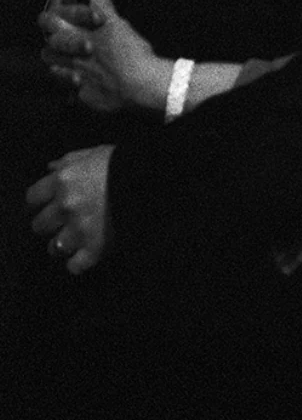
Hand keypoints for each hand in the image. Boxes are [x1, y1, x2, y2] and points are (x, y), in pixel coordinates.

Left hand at [26, 145, 113, 274]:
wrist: (152, 177)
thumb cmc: (123, 162)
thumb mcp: (94, 153)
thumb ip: (69, 161)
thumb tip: (50, 168)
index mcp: (62, 181)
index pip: (32, 198)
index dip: (39, 202)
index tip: (46, 204)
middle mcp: (65, 206)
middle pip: (39, 226)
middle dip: (49, 224)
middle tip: (62, 222)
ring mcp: (79, 229)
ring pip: (54, 248)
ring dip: (62, 245)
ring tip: (74, 241)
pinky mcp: (95, 248)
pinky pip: (75, 266)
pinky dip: (78, 263)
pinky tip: (84, 256)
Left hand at [42, 0, 172, 113]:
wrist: (139, 86)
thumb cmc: (128, 51)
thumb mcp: (116, 23)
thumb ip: (102, 5)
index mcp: (76, 38)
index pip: (51, 25)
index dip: (55, 16)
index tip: (65, 12)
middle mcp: (71, 60)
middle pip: (48, 52)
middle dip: (53, 44)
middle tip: (64, 38)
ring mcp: (77, 80)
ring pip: (57, 73)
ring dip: (61, 66)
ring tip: (72, 62)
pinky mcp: (87, 97)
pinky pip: (75, 94)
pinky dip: (79, 88)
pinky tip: (88, 84)